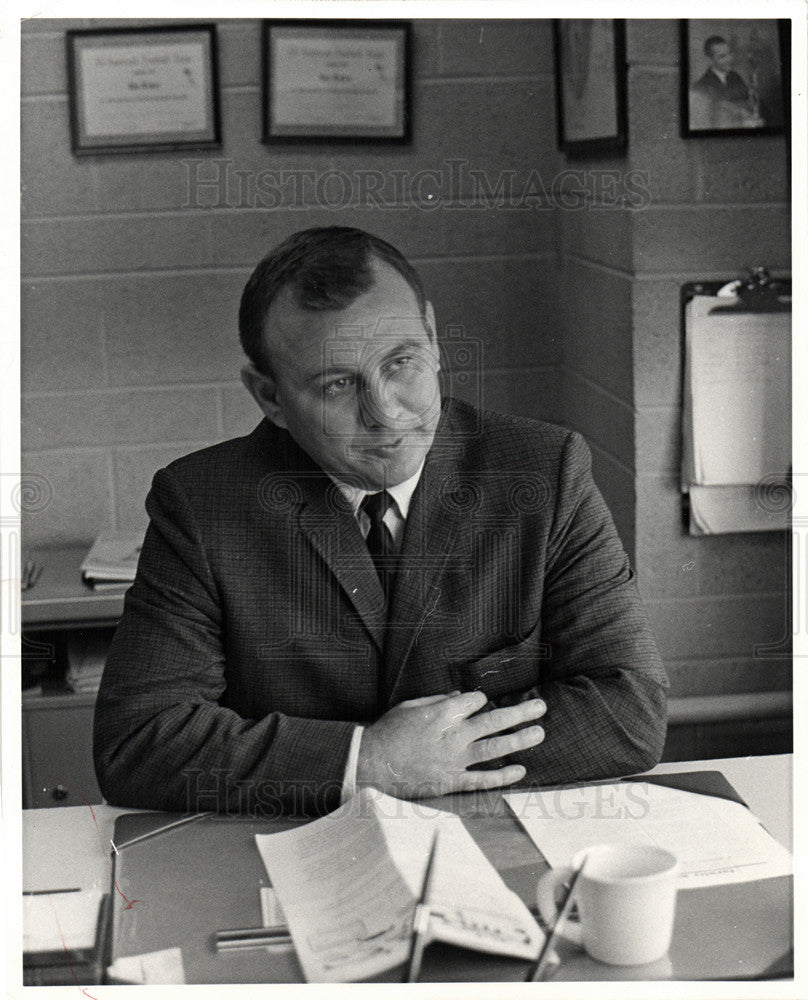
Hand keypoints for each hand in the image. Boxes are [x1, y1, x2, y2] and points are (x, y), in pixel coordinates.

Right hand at [356, 690, 545, 798]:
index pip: (475, 701)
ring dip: (520, 740)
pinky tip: (520, 770)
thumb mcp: (410, 706)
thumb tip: (458, 698)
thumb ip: (437, 701)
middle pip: (494, 720)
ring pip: (495, 747)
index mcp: (442, 713)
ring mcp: (455, 759)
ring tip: (539, 733)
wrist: (372, 763)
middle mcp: (453, 734)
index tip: (480, 703)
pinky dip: (502, 775)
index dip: (480, 700)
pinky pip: (482, 779)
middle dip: (520, 712)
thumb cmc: (389, 731)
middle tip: (541, 708)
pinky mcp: (452, 781)